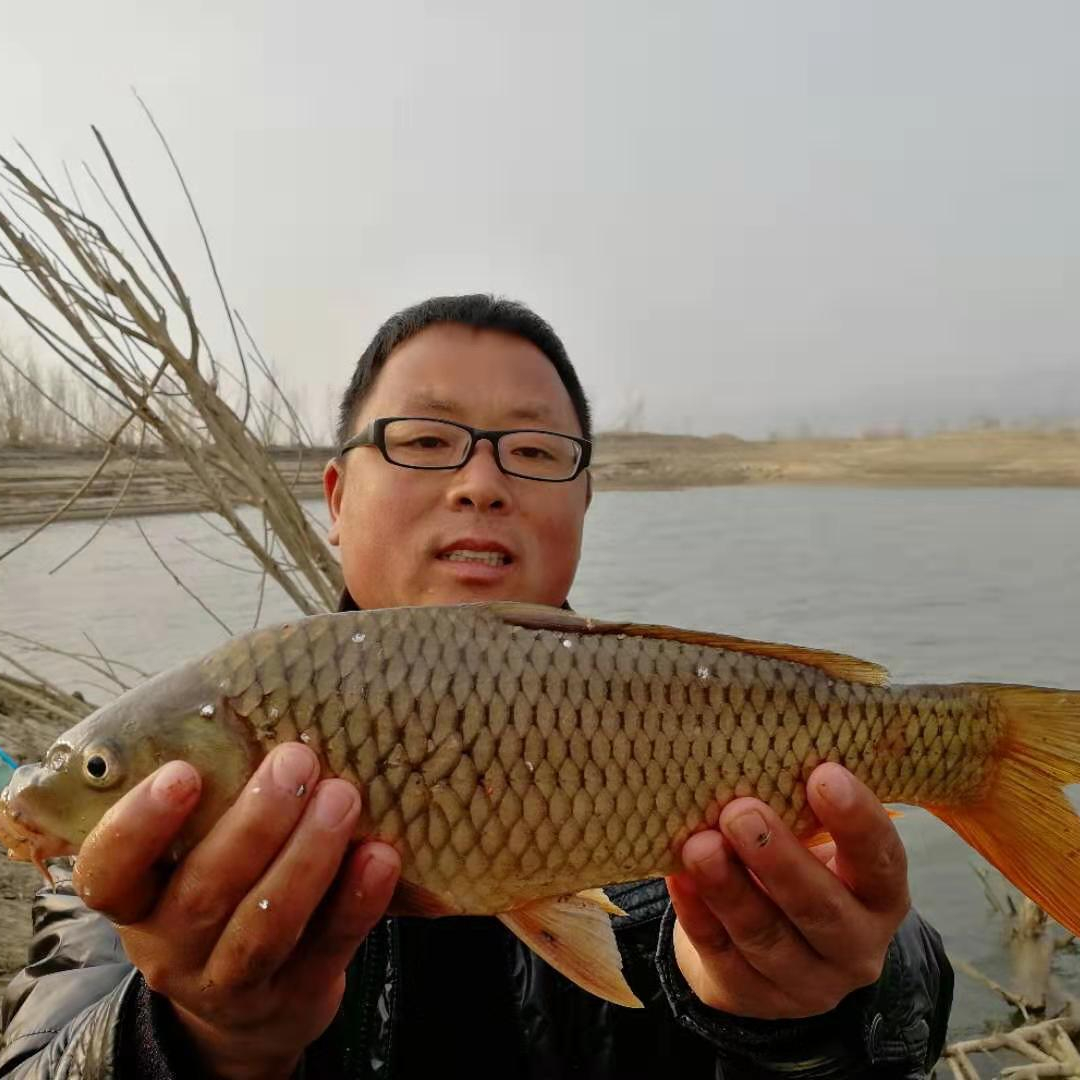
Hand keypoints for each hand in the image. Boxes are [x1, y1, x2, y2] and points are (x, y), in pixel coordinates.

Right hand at [72, 744, 399, 1079]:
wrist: (252, 1007)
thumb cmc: (224, 891)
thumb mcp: (195, 856)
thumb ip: (215, 803)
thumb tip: (267, 705)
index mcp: (139, 901)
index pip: (109, 873)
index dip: (139, 826)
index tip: (182, 773)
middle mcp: (172, 947)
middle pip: (205, 891)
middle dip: (256, 822)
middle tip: (296, 760)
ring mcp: (232, 981)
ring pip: (266, 926)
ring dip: (308, 856)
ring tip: (343, 797)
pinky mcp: (296, 998)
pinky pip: (328, 948)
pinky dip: (358, 900)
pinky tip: (382, 855)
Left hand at [667, 762, 909, 1019]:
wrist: (771, 950)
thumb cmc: (799, 865)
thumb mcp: (818, 841)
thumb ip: (803, 805)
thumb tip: (761, 740)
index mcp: (880, 897)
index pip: (882, 862)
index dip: (857, 821)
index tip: (823, 773)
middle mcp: (853, 947)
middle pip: (821, 910)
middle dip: (780, 859)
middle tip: (742, 810)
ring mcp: (802, 981)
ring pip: (765, 937)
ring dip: (729, 889)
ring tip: (699, 845)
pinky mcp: (748, 995)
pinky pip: (718, 952)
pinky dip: (696, 912)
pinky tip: (677, 876)